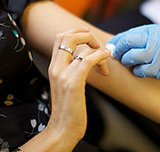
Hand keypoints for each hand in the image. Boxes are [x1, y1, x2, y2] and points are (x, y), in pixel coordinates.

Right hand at [47, 27, 109, 144]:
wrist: (62, 129)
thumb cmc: (68, 109)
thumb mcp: (66, 85)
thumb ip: (71, 70)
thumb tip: (86, 58)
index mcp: (54, 67)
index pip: (60, 37)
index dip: (76, 32)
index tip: (90, 38)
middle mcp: (56, 68)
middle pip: (67, 35)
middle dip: (86, 34)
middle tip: (97, 45)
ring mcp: (63, 75)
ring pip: (81, 47)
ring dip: (98, 49)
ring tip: (105, 60)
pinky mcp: (73, 83)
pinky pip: (87, 60)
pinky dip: (100, 55)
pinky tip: (106, 59)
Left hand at [107, 24, 159, 83]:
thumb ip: (144, 36)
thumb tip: (123, 41)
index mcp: (152, 31)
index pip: (127, 35)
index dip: (116, 42)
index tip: (111, 47)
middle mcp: (153, 41)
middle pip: (126, 45)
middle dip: (118, 52)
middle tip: (117, 56)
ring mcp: (156, 55)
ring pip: (130, 59)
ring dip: (127, 62)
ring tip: (129, 62)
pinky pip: (140, 71)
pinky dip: (137, 71)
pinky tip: (140, 70)